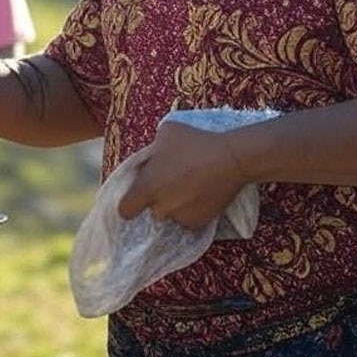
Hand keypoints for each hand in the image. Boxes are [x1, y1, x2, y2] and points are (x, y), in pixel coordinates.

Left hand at [117, 123, 249, 227]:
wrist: (231, 159)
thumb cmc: (194, 142)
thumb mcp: (165, 133)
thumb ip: (152, 149)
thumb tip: (152, 155)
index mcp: (146, 188)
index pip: (125, 209)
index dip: (129, 202)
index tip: (138, 194)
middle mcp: (160, 208)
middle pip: (152, 208)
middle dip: (158, 197)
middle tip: (171, 179)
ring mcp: (180, 217)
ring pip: (171, 212)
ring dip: (175, 203)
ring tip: (190, 183)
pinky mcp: (200, 223)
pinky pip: (189, 217)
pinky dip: (192, 208)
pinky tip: (201, 191)